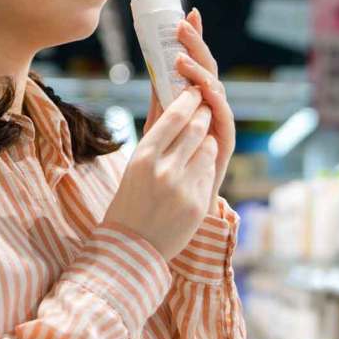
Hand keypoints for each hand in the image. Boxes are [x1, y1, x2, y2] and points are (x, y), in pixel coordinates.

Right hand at [103, 88, 218, 259]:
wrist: (130, 247)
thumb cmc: (129, 201)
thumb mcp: (134, 166)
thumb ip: (155, 136)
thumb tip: (167, 101)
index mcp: (143, 156)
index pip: (175, 116)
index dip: (189, 100)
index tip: (194, 92)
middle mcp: (164, 169)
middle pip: (196, 128)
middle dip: (203, 115)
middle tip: (203, 109)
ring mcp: (183, 187)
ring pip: (209, 148)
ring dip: (207, 141)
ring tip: (200, 142)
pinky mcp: (198, 204)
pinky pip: (209, 173)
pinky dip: (205, 168)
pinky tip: (194, 172)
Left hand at [174, 8, 234, 210]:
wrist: (180, 199)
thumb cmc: (172, 160)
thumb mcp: (161, 123)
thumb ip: (161, 98)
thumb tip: (151, 67)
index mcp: (196, 95)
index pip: (195, 60)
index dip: (194, 38)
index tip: (187, 13)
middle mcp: (211, 103)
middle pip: (207, 67)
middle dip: (196, 44)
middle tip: (182, 25)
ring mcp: (219, 119)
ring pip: (214, 86)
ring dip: (199, 69)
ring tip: (180, 56)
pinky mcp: (225, 138)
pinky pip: (222, 114)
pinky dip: (213, 98)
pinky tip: (203, 87)